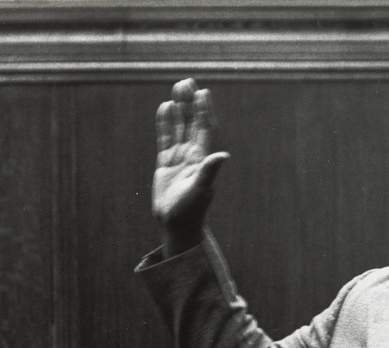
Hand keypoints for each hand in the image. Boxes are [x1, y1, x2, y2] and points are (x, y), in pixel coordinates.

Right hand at [153, 78, 229, 254]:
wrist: (178, 225)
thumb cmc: (192, 211)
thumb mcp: (201, 189)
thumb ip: (210, 171)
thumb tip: (223, 155)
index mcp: (202, 160)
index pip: (204, 130)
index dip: (204, 111)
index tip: (203, 93)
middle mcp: (192, 156)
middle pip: (191, 123)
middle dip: (190, 104)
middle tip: (187, 82)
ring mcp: (178, 159)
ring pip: (178, 128)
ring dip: (178, 110)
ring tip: (177, 90)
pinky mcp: (165, 164)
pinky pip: (165, 138)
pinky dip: (165, 123)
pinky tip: (165, 108)